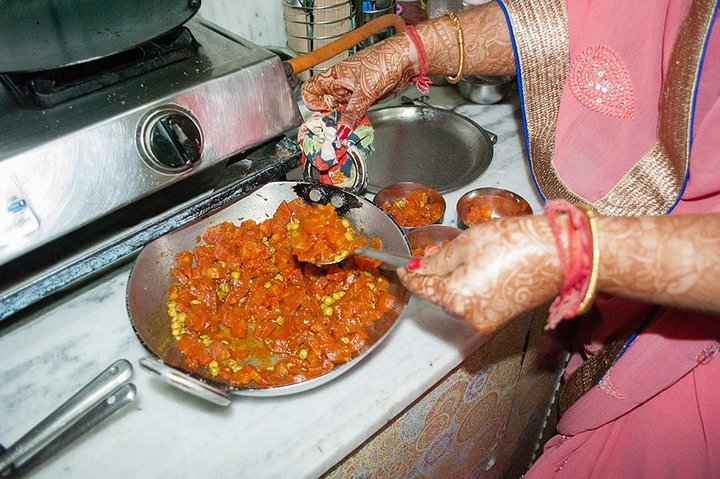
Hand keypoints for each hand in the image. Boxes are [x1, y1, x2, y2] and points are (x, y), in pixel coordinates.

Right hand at [301, 35, 415, 132]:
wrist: (405, 59)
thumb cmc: (383, 62)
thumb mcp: (365, 92)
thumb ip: (352, 113)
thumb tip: (342, 130)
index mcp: (334, 75)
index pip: (310, 88)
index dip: (312, 101)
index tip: (323, 111)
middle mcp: (341, 83)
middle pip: (326, 103)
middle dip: (330, 116)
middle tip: (336, 126)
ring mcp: (352, 90)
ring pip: (341, 109)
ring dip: (344, 119)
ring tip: (350, 127)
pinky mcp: (364, 95)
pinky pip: (355, 110)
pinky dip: (355, 118)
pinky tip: (359, 123)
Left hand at [398, 216, 561, 333]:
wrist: (559, 255)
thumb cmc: (516, 244)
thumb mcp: (467, 243)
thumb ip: (438, 259)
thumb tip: (418, 268)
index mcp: (455, 297)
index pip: (421, 288)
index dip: (409, 276)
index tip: (402, 268)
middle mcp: (467, 317)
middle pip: (438, 295)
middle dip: (435, 276)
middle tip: (440, 253)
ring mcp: (484, 322)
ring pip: (455, 301)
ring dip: (454, 282)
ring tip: (472, 258)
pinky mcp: (497, 320)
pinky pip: (473, 304)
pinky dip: (470, 290)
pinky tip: (483, 270)